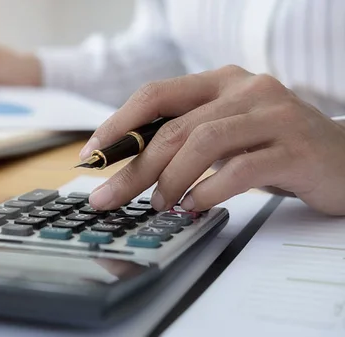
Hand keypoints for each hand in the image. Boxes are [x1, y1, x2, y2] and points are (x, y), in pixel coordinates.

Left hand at [81, 65, 344, 215]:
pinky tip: (194, 206)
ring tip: (158, 204)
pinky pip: (240, 168)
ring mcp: (274, 116)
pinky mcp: (296, 148)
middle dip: (134, 167)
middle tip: (108, 197)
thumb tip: (127, 164)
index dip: (119, 125)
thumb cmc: (274, 147)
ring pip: (204, 143)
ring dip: (171, 179)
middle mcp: (246, 90)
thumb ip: (185, 137)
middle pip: (174, 127)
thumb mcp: (226, 133)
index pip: (156, 95)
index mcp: (221, 81)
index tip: (92, 155)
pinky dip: (208, 190)